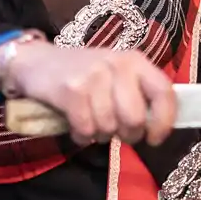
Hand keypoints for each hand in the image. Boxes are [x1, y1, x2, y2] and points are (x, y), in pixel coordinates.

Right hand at [0, 42, 177, 145]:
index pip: (164, 92)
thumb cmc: (83, 73)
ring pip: (109, 127)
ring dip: (100, 134)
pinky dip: (81, 135)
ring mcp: (93, 76)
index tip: (154, 138)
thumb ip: (138, 95)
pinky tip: (76, 125)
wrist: (36, 61)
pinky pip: (86, 129)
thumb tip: (156, 128)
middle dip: (127, 135)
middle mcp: (117, 65)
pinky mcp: (71, 90)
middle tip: (117, 133)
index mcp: (135, 61)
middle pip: (135, 118)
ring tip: (91, 122)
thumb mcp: (116, 75)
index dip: (164, 121)